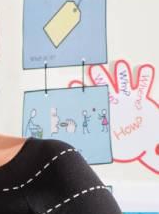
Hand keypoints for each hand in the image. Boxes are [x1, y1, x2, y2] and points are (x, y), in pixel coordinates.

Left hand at [68, 60, 158, 174]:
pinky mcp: (141, 100)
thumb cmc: (122, 144)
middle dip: (100, 77)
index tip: (73, 84)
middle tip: (94, 69)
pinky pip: (143, 86)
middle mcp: (114, 102)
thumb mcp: (102, 142)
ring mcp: (128, 99)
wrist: (140, 145)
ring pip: (124, 82)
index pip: (91, 99)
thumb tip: (68, 147)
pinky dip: (145, 78)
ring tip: (120, 66)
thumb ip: (88, 140)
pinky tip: (144, 70)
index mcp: (103, 110)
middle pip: (106, 86)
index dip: (82, 91)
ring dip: (122, 74)